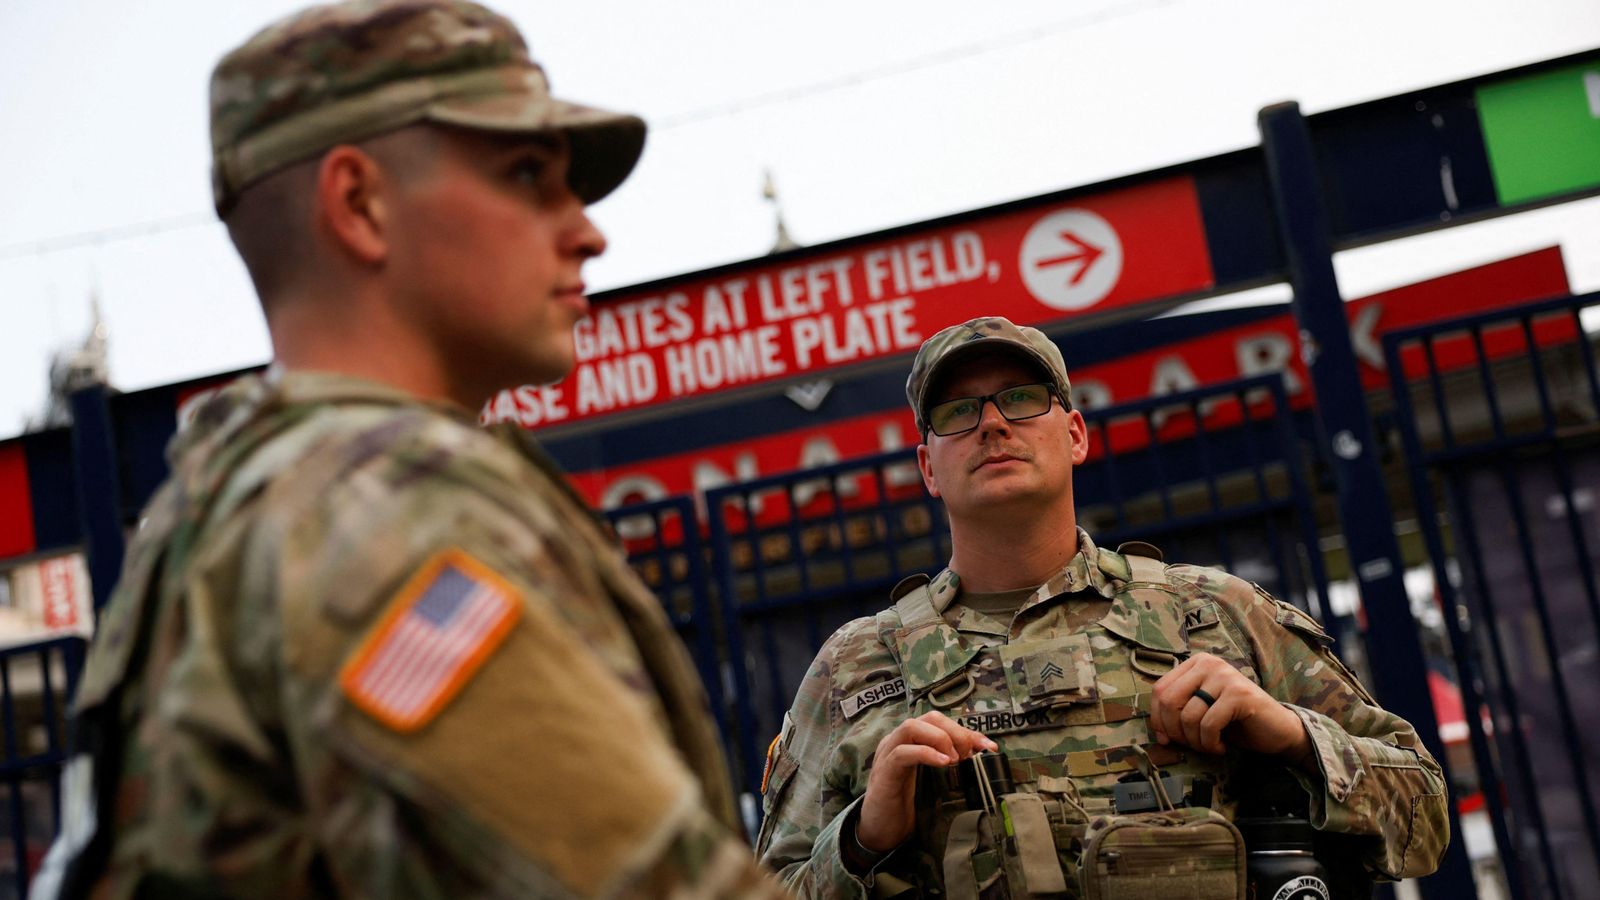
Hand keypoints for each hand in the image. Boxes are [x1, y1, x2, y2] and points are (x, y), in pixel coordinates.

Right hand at [856, 711, 997, 851]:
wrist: (880, 831)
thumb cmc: (907, 805)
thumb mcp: (932, 780)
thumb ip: (948, 765)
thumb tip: (980, 759)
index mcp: (911, 740)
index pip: (941, 722)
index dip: (967, 731)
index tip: (989, 747)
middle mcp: (897, 741)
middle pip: (928, 718)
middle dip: (956, 731)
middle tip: (970, 753)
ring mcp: (888, 754)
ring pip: (912, 727)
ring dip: (940, 738)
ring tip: (955, 759)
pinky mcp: (884, 772)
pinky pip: (902, 753)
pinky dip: (925, 753)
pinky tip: (943, 763)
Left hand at [1149, 652, 1310, 760]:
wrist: (1277, 730)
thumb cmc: (1235, 722)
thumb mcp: (1200, 712)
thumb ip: (1178, 713)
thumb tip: (1158, 734)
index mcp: (1196, 663)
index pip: (1159, 689)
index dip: (1157, 718)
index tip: (1167, 739)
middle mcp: (1209, 663)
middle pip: (1168, 701)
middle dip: (1175, 732)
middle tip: (1192, 745)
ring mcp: (1225, 676)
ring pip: (1188, 716)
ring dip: (1195, 742)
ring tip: (1209, 746)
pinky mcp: (1239, 694)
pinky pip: (1208, 724)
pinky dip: (1210, 744)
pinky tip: (1221, 747)